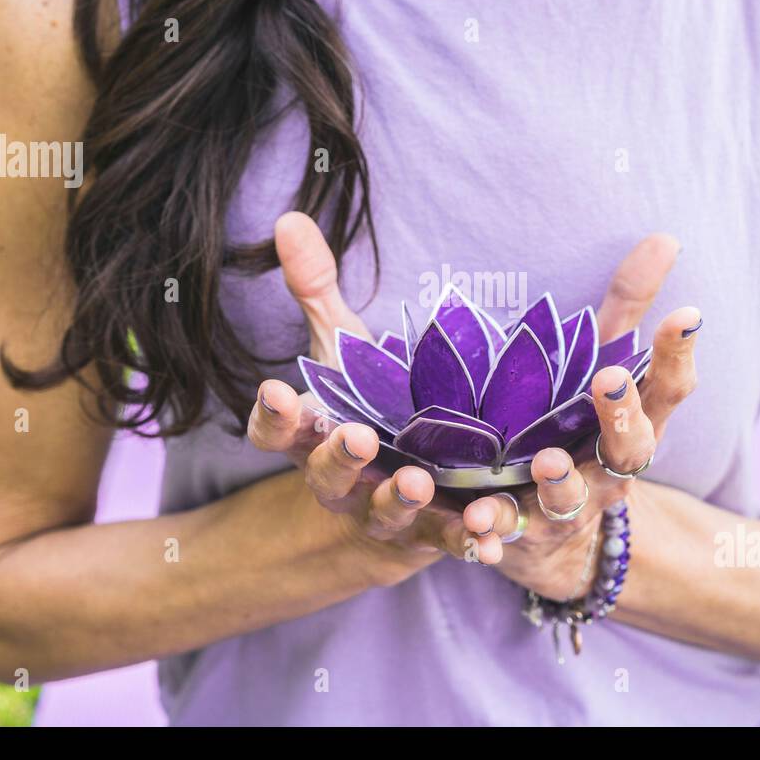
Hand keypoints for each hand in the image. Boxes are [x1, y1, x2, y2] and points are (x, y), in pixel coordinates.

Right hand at [247, 212, 496, 583]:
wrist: (409, 478)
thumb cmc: (370, 401)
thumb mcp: (343, 347)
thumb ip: (317, 289)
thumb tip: (288, 217)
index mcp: (314, 433)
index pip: (275, 431)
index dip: (271, 417)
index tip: (273, 392)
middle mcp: (342, 480)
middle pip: (326, 475)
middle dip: (339, 457)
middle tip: (360, 436)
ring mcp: (387, 510)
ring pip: (386, 511)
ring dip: (400, 499)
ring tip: (421, 482)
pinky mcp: (436, 531)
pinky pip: (449, 540)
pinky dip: (467, 542)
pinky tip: (488, 542)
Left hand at [459, 237, 701, 600]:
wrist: (560, 544)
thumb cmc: (580, 433)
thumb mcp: (602, 369)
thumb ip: (627, 309)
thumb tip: (666, 236)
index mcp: (634, 425)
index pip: (668, 389)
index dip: (678, 354)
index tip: (687, 313)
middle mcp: (610, 470)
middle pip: (631, 449)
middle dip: (623, 416)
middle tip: (610, 380)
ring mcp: (567, 508)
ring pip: (568, 499)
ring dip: (559, 482)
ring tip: (544, 461)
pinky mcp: (518, 537)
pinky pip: (504, 538)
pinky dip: (492, 534)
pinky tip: (477, 527)